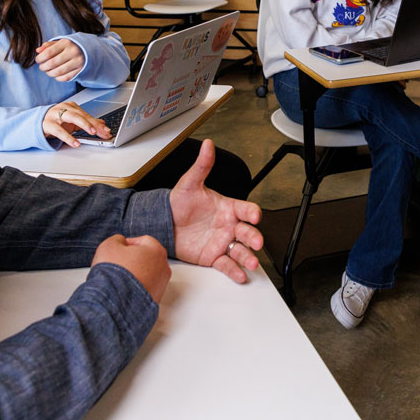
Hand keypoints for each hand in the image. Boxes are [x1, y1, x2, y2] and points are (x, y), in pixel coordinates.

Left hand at [36, 39, 84, 80]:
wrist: (87, 50)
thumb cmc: (69, 46)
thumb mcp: (59, 43)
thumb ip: (48, 46)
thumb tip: (38, 51)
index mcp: (66, 43)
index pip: (48, 52)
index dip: (40, 58)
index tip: (38, 60)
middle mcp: (73, 52)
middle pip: (52, 63)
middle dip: (43, 67)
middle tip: (42, 67)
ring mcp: (78, 61)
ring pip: (58, 72)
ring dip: (50, 73)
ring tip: (48, 71)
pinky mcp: (80, 70)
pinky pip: (66, 77)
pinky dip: (58, 78)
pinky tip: (56, 75)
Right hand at [42, 101, 109, 147]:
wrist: (37, 122)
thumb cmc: (56, 121)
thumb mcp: (73, 121)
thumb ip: (87, 122)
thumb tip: (102, 123)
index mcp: (71, 107)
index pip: (87, 115)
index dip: (98, 123)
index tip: (107, 130)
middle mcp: (64, 108)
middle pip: (81, 115)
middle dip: (93, 123)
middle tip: (102, 130)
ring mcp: (56, 115)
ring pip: (72, 118)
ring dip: (84, 124)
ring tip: (92, 132)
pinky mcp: (48, 124)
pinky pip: (59, 131)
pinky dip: (69, 138)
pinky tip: (76, 143)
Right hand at [92, 234, 170, 303]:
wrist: (114, 303)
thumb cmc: (114, 273)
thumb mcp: (109, 245)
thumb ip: (118, 239)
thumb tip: (121, 243)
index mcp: (157, 250)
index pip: (143, 240)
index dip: (128, 243)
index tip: (117, 250)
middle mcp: (163, 268)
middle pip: (146, 259)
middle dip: (132, 260)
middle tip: (116, 264)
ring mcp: (161, 286)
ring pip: (145, 275)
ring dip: (133, 275)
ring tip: (117, 279)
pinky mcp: (154, 302)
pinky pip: (143, 290)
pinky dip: (134, 290)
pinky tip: (121, 291)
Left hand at [169, 140, 262, 282]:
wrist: (164, 223)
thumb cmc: (179, 203)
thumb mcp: (190, 183)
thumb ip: (202, 166)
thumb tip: (208, 145)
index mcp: (228, 207)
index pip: (246, 209)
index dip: (252, 212)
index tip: (254, 215)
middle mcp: (229, 225)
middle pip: (248, 232)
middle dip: (254, 237)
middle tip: (256, 242)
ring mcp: (222, 242)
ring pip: (241, 250)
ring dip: (248, 256)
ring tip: (251, 263)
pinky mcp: (213, 256)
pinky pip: (227, 265)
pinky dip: (235, 271)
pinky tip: (241, 275)